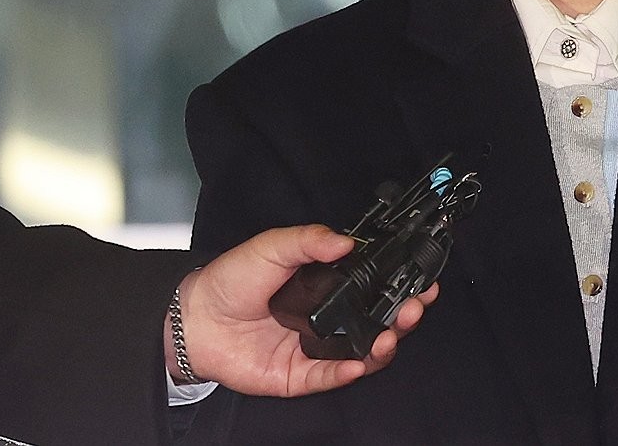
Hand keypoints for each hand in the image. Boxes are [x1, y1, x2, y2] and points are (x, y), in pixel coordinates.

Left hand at [164, 224, 436, 396]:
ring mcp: (316, 348)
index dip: (401, 285)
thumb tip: (347, 241)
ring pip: (362, 353)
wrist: (195, 317)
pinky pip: (329, 377)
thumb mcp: (274, 245)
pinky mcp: (299, 375)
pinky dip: (348, 372)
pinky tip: (359, 362)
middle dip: (404, 316)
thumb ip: (311, 240)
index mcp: (328, 286)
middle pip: (378, 321)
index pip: (375, 287)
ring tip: (392, 334)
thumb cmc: (232, 279)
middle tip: (415, 306)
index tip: (423, 280)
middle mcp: (329, 318)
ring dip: (384, 345)